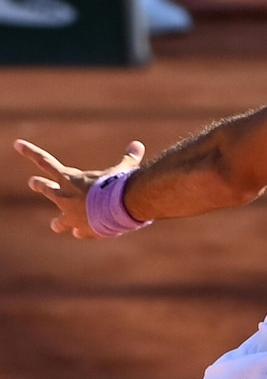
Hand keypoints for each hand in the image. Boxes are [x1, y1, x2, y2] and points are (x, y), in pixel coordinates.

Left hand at [13, 139, 144, 238]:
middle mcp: (65, 197)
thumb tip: (137, 145)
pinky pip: (79, 232)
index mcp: (71, 179)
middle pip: (46, 189)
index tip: (16, 144)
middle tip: (32, 183)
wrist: (122, 208)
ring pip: (58, 221)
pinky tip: (83, 234)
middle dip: (39, 185)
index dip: (30, 152)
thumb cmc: (120, 185)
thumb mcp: (124, 169)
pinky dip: (82, 231)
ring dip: (58, 222)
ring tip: (55, 225)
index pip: (45, 162)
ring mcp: (71, 216)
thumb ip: (128, 158)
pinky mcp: (83, 230)